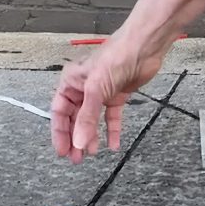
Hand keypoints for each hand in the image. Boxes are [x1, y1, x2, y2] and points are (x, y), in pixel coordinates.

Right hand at [49, 0, 204, 164]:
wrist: (144, 46)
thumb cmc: (116, 57)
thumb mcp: (97, 90)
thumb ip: (87, 118)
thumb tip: (79, 143)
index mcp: (71, 82)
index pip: (60, 112)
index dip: (60, 133)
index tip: (63, 151)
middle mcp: (84, 87)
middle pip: (75, 118)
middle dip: (75, 138)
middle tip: (76, 159)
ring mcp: (101, 92)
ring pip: (92, 119)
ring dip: (92, 136)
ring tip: (93, 153)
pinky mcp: (118, 94)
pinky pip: (111, 116)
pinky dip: (111, 129)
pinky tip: (113, 143)